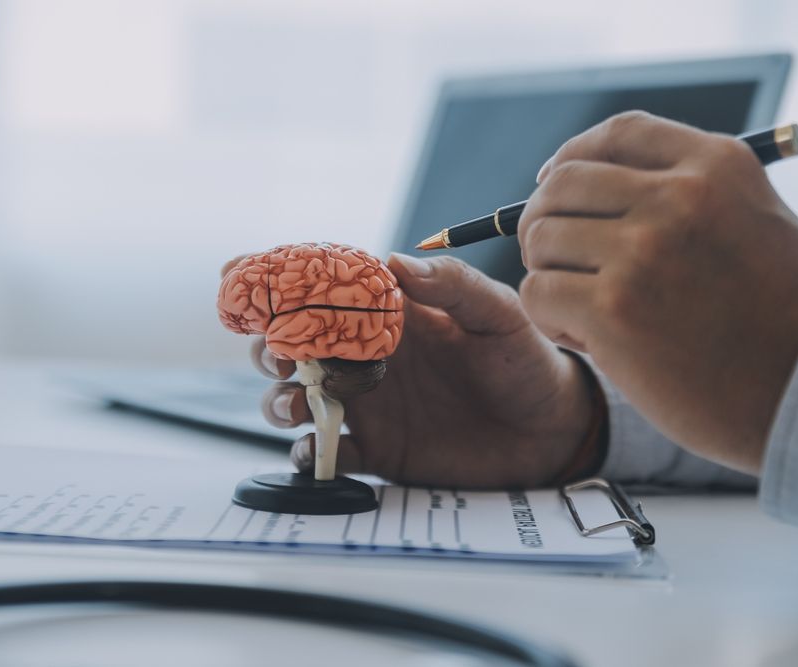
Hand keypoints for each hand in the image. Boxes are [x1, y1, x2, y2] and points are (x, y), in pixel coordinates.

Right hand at [238, 253, 596, 487]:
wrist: (551, 431)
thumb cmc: (525, 361)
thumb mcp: (498, 314)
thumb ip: (452, 286)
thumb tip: (395, 262)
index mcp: (389, 316)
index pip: (323, 293)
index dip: (280, 286)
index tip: (246, 282)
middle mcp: (367, 358)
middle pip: (294, 348)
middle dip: (269, 349)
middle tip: (276, 356)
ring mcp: (368, 406)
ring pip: (298, 399)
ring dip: (280, 400)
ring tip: (295, 404)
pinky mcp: (376, 452)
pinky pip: (326, 454)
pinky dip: (308, 456)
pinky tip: (315, 452)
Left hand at [519, 111, 797, 472]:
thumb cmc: (777, 314)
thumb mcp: (756, 220)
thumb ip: (688, 189)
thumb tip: (595, 176)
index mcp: (717, 166)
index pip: (618, 134)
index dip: (570, 155)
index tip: (549, 180)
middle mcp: (678, 198)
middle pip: (562, 184)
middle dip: (541, 218)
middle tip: (551, 256)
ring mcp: (642, 253)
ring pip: (540, 239)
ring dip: (547, 273)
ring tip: (580, 307)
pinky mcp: (613, 310)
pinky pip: (538, 293)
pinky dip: (549, 317)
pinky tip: (584, 337)